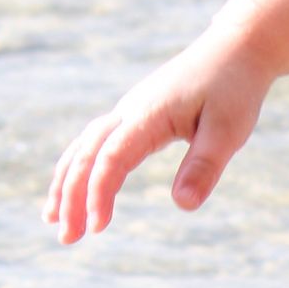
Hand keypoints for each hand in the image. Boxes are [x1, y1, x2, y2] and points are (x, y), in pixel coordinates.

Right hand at [43, 31, 270, 242]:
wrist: (237, 48)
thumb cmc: (236, 88)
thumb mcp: (229, 129)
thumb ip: (204, 166)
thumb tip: (183, 206)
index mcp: (149, 114)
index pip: (111, 157)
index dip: (99, 192)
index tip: (98, 228)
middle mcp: (129, 111)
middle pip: (85, 154)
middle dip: (71, 196)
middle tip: (67, 238)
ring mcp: (128, 111)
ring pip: (83, 147)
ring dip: (66, 183)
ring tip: (51, 220)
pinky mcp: (134, 115)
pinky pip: (95, 143)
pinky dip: (79, 167)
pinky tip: (75, 190)